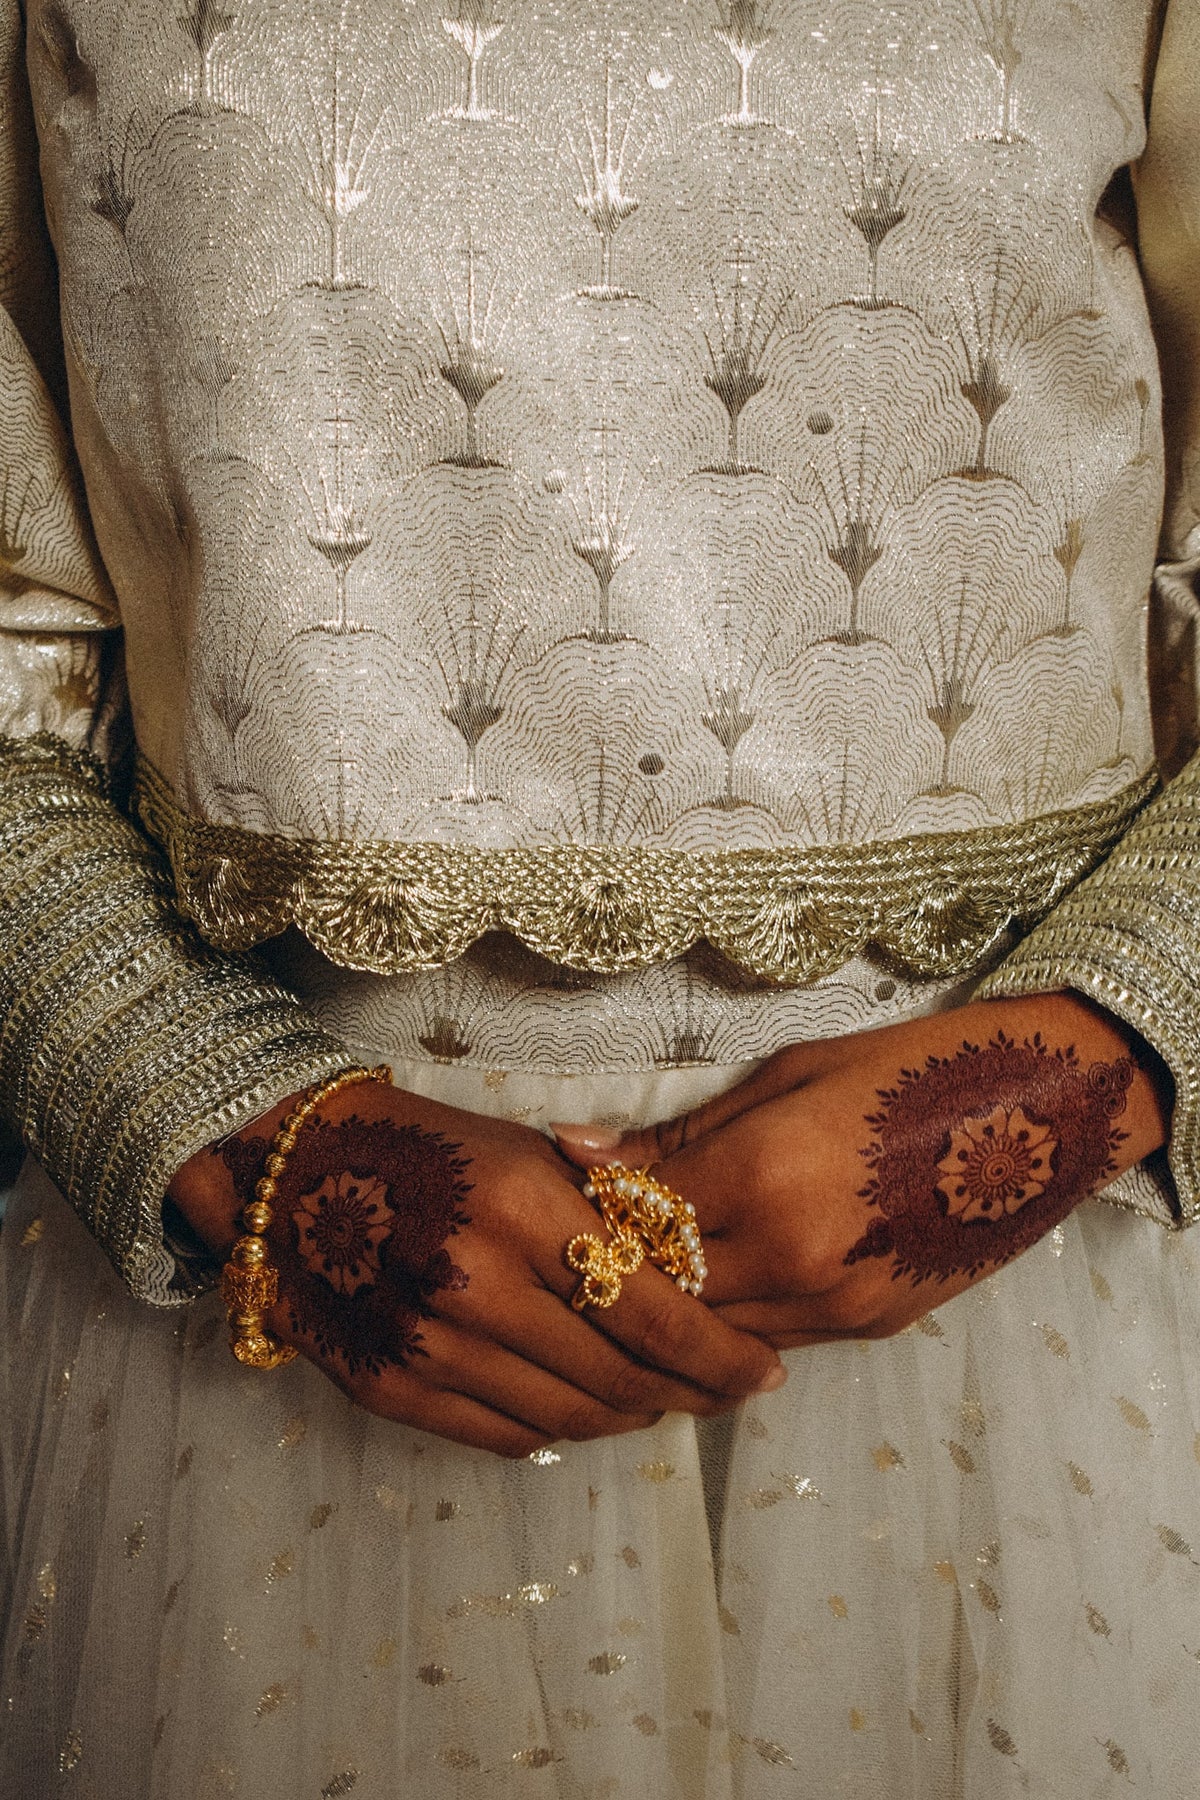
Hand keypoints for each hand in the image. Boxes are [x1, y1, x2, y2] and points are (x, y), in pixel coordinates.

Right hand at [168, 1079, 783, 1456]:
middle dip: (692, 1392)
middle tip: (727, 1389)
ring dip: (632, 1416)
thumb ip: (606, 1214)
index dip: (721, 1356)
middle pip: (621, 1376)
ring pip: (570, 1417)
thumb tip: (694, 1281)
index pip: (653, 1312)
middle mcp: (476, 1286)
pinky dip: (562, 1430)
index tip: (762, 1371)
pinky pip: (507, 1435)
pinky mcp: (395, 1390)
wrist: (289, 1175)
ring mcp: (430, 1347)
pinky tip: (589, 1409)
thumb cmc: (427, 1147)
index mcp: (521, 1210)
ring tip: (665, 1399)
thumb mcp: (525, 1153)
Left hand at [553, 995, 1172, 1347]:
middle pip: (663, 1292)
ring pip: (712, 1332)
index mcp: (763, 1176)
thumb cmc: (907, 1069)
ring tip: (644, 1265)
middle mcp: (793, 1255)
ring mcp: (835, 1301)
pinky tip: (718, 1283)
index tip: (567, 1194)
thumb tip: (577, 1152)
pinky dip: (733, 1317)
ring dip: (672, 1305)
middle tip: (592, 1239)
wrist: (1041, 1113)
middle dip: (619, 1269)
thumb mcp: (786, 1075)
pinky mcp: (869, 1325)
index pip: (635, 1222)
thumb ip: (679, 1133)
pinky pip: (771, 1337)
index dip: (592, 1211)